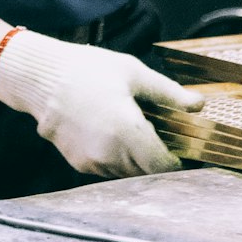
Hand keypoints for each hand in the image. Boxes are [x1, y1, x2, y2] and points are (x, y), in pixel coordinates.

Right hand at [0, 29, 202, 176]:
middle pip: (146, 171)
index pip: (163, 166)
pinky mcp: (78, 164)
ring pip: (127, 172)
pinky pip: (107, 168)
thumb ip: (169, 93)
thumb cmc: (89, 69)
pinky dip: (117, 157)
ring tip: (137, 129)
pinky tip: (114, 132)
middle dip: (158, 157)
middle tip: (163, 134)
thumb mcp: (134, 73)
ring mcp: (92, 162)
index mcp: (127, 131)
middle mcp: (109, 154)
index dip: (177, 161)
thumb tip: (198, 105)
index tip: (183, 148)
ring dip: (137, 159)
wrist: (42, 78)